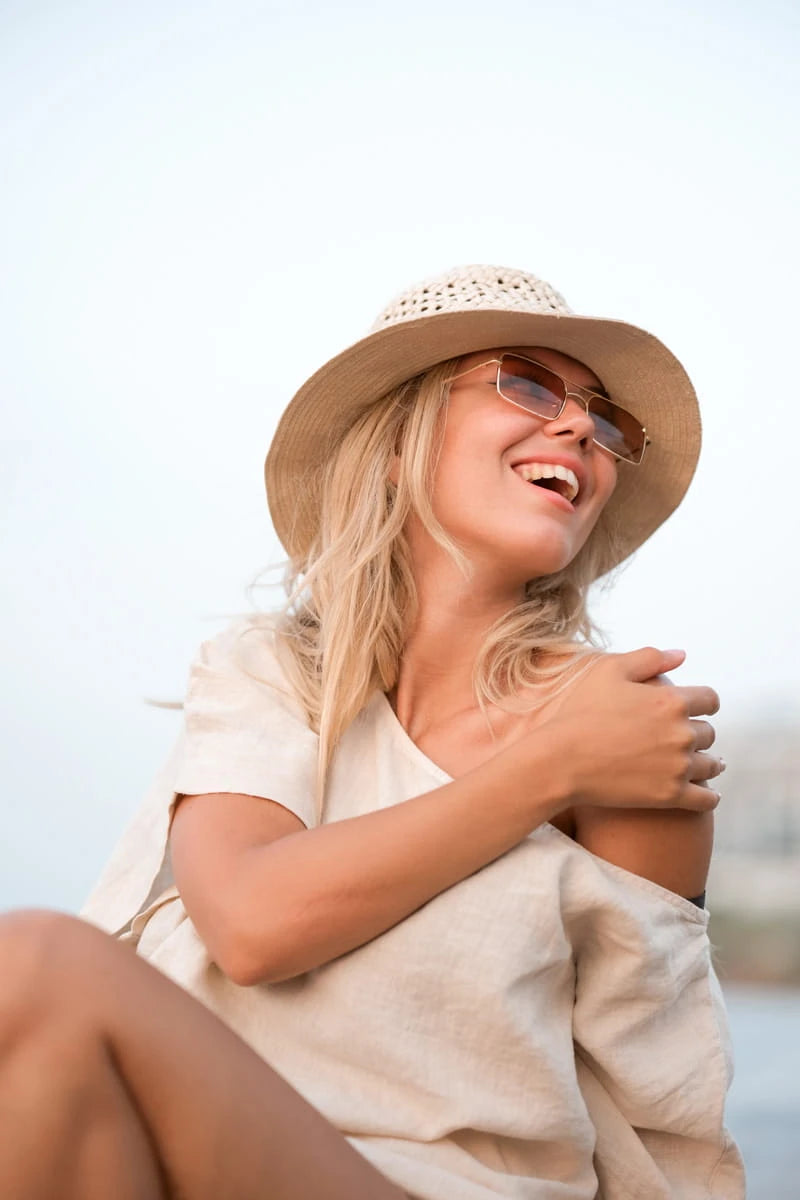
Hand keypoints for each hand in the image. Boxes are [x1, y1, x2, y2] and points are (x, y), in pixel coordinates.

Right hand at [543, 647, 721, 812]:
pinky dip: (710, 796)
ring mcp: (678, 767)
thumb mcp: (609, 671)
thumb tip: (681, 655)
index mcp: (671, 700)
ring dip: (708, 762)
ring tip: (702, 765)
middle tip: (686, 738)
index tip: (698, 709)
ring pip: (711, 764)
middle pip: (709, 732)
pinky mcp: (671, 795)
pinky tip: (707, 794)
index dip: (704, 703)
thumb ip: (649, 658)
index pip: (710, 700)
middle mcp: (682, 733)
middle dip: (698, 732)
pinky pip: (707, 799)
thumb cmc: (579, 712)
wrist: (560, 761)